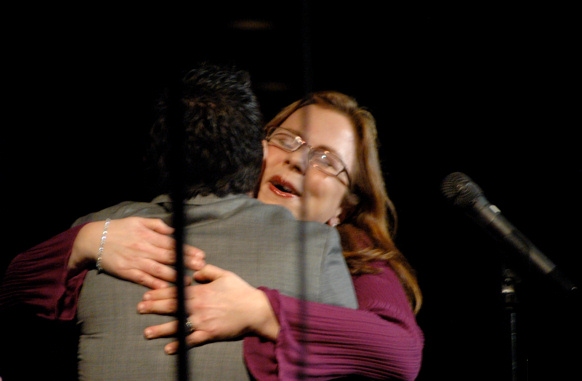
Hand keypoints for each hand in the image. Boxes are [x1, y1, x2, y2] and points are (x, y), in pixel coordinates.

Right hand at [70, 216, 205, 288]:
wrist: (94, 239)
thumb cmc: (120, 229)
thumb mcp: (139, 221)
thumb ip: (158, 226)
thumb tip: (174, 231)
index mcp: (148, 235)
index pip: (172, 243)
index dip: (187, 250)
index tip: (200, 255)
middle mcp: (144, 248)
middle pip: (169, 257)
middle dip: (186, 262)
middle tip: (200, 267)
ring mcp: (135, 261)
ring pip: (158, 269)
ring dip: (174, 276)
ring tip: (188, 280)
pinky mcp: (127, 272)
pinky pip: (144, 279)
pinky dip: (155, 284)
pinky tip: (166, 288)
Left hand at [138, 264, 278, 353]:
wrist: (256, 310)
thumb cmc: (241, 292)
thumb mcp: (225, 274)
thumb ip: (207, 271)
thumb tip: (194, 272)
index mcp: (201, 291)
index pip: (175, 291)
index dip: (159, 293)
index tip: (147, 294)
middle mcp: (198, 306)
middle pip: (171, 307)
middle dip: (153, 307)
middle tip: (140, 308)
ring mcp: (202, 321)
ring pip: (177, 325)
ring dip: (160, 329)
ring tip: (147, 332)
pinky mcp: (209, 334)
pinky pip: (191, 341)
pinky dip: (179, 345)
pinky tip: (168, 348)